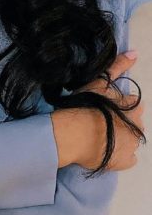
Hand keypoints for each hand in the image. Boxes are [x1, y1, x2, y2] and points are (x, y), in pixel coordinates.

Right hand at [73, 52, 143, 170]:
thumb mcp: (101, 81)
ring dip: (122, 136)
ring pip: (132, 139)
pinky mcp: (126, 162)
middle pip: (134, 122)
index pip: (133, 104)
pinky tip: (109, 149)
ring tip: (103, 134)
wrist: (75, 133)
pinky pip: (129, 158)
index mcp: (135, 107)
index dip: (120, 104)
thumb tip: (135, 53)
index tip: (107, 106)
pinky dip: (122, 155)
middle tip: (104, 120)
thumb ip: (119, 66)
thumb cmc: (87, 105)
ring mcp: (133, 145)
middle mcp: (139, 126)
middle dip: (124, 120)